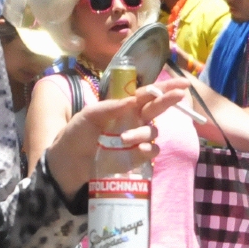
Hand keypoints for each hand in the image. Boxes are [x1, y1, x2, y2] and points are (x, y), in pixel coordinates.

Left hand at [45, 83, 186, 194]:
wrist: (67, 164)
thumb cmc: (75, 135)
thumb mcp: (87, 116)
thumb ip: (109, 107)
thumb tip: (132, 99)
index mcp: (122, 106)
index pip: (147, 94)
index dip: (164, 88)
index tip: (181, 83)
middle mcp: (133, 120)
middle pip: (157, 108)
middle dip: (169, 101)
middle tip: (179, 96)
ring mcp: (136, 139)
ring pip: (153, 130)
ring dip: (143, 132)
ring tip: (124, 139)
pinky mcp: (136, 157)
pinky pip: (152, 150)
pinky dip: (149, 149)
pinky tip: (139, 150)